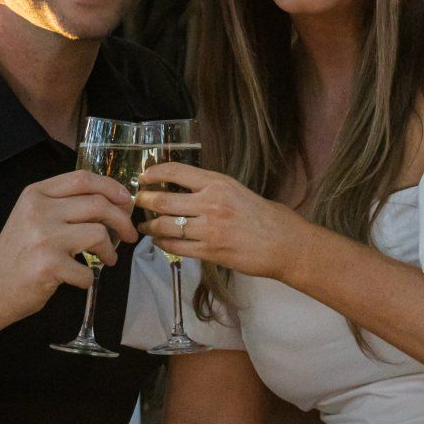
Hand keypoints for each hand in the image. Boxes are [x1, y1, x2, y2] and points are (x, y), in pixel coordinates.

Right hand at [0, 171, 138, 323]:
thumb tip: (111, 203)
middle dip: (122, 220)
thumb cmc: (16, 255)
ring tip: (107, 259)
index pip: (83, 179)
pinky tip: (78, 279)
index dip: (111, 187)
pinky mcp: (48, 266)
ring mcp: (43, 238)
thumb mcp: (31, 217)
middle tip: (130, 234)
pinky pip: (87, 270)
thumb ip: (63, 206)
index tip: (126, 200)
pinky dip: (88, 278)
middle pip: (98, 204)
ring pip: (98, 234)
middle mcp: (39, 211)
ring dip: (110, 250)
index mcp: (35, 194)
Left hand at [135, 163, 313, 279]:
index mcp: (219, 184)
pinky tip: (159, 242)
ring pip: (165, 226)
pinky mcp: (210, 251)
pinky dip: (162, 244)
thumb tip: (185, 189)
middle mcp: (211, 203)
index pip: (176, 172)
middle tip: (138, 202)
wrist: (285, 244)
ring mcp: (209, 229)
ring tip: (145, 227)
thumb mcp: (239, 191)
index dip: (154, 173)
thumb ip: (213, 189)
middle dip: (145, 201)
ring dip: (150, 226)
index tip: (144, 177)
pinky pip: (176, 247)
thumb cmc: (266, 217)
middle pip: (164, 200)